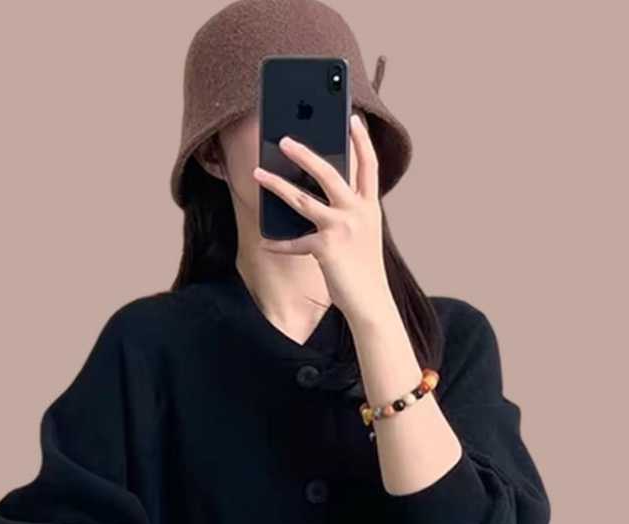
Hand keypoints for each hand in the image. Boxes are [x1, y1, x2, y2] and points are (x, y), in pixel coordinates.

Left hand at [252, 113, 394, 326]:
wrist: (371, 301)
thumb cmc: (363, 267)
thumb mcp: (362, 233)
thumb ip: (347, 212)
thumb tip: (315, 194)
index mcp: (369, 206)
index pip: (368, 165)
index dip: (362, 140)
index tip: (352, 118)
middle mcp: (358, 213)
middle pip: (329, 173)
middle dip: (305, 153)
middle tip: (285, 139)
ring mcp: (342, 229)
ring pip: (303, 200)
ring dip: (277, 185)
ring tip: (258, 173)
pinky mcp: (326, 248)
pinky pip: (296, 242)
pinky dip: (279, 244)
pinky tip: (266, 242)